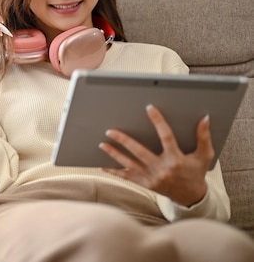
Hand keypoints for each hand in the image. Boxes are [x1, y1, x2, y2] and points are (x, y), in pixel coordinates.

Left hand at [99, 104, 213, 206]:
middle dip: (124, 140)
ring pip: (129, 164)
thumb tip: (205, 119)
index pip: (166, 137)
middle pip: (139, 151)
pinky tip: (101, 165)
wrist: (191, 196)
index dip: (158, 121)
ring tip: (102, 144)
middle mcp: (162, 169)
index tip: (149, 108)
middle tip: (110, 130)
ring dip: (114, 154)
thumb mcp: (204, 156)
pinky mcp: (145, 184)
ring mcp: (151, 178)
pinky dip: (113, 172)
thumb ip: (204, 137)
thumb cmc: (196, 172)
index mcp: (176, 159)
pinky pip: (126, 177)